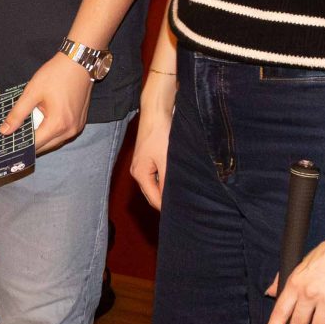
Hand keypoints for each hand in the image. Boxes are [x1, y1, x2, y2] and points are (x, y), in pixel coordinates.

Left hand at [3, 52, 92, 154]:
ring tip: (26, 132)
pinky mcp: (80, 122)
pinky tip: (41, 124)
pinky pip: (62, 135)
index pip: (35, 145)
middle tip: (15, 138)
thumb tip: (5, 130)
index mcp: (57, 124)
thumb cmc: (56, 74)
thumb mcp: (32, 92)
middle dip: (30, 144)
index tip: (8, 145)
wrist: (78, 62)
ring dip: (41, 139)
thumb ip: (18, 113)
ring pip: (54, 142)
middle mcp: (70, 130)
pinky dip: (51, 133)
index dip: (20, 145)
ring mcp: (77, 127)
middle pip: (45, 146)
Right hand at [128, 67, 177, 207]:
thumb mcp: (167, 160)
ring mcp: (143, 164)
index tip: (183, 212)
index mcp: (140, 174)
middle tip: (186, 206)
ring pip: (156, 184)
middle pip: (153, 193)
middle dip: (167, 200)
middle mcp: (138, 171)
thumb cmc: (160, 133)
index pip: (154, 199)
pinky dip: (167, 179)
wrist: (156, 110)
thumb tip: (172, 199)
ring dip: (167, 188)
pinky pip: (158, 175)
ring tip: (184, 193)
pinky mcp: (149, 157)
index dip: (168, 207)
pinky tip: (178, 178)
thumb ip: (168, 181)